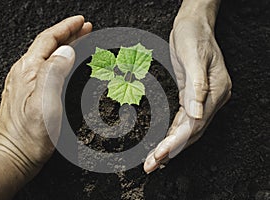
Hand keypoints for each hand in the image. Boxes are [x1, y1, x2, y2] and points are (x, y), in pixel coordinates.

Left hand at [0, 16, 91, 177]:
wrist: (14, 155)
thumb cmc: (31, 134)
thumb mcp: (45, 102)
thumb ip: (54, 72)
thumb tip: (66, 51)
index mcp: (28, 70)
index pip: (49, 39)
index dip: (67, 28)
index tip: (82, 21)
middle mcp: (24, 72)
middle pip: (48, 45)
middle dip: (69, 33)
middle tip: (86, 28)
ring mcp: (24, 82)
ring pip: (47, 55)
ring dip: (64, 45)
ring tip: (80, 40)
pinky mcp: (27, 92)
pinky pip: (45, 67)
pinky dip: (58, 59)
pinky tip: (64, 63)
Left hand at [144, 2, 231, 172]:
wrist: (193, 24)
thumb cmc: (194, 35)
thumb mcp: (193, 56)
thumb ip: (197, 86)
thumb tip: (196, 115)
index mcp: (216, 91)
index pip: (195, 124)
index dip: (176, 141)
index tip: (160, 155)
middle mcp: (212, 99)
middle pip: (191, 132)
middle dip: (170, 150)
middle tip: (152, 165)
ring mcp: (203, 99)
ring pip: (187, 130)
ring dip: (170, 146)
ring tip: (154, 161)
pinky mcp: (192, 96)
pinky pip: (184, 121)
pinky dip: (173, 134)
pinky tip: (164, 144)